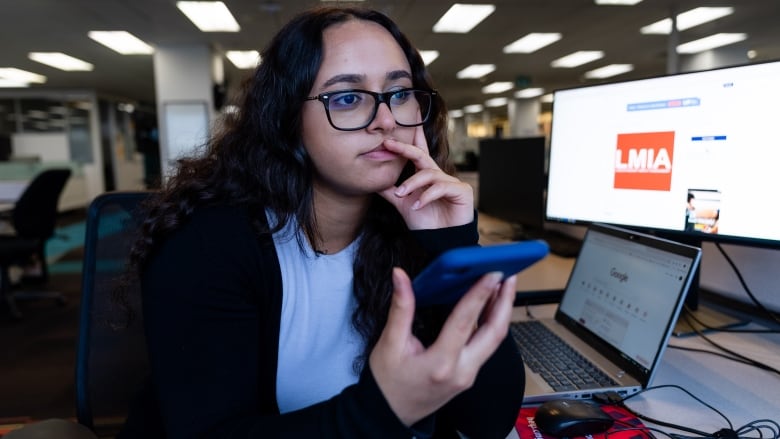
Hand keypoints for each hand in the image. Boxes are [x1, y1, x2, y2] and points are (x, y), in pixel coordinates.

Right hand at [368, 267, 516, 425]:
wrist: (390, 414)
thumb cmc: (387, 383)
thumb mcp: (390, 344)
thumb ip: (400, 308)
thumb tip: (401, 278)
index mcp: (440, 364)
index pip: (465, 322)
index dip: (479, 295)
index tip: (490, 274)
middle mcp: (461, 371)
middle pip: (494, 333)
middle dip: (505, 302)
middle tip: (509, 276)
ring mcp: (468, 375)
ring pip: (494, 341)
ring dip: (502, 312)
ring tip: (504, 287)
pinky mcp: (469, 375)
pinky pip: (487, 347)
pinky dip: (492, 324)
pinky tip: (490, 308)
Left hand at [377, 125, 473, 229]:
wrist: (442, 241)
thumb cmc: (426, 222)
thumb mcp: (403, 205)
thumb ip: (390, 193)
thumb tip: (374, 182)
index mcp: (427, 176)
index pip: (418, 154)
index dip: (409, 141)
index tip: (393, 133)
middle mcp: (439, 176)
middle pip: (422, 156)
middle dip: (405, 148)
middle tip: (389, 144)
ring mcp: (452, 182)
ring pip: (428, 174)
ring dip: (412, 183)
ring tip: (400, 195)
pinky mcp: (462, 190)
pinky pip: (441, 187)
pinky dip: (426, 196)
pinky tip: (417, 206)